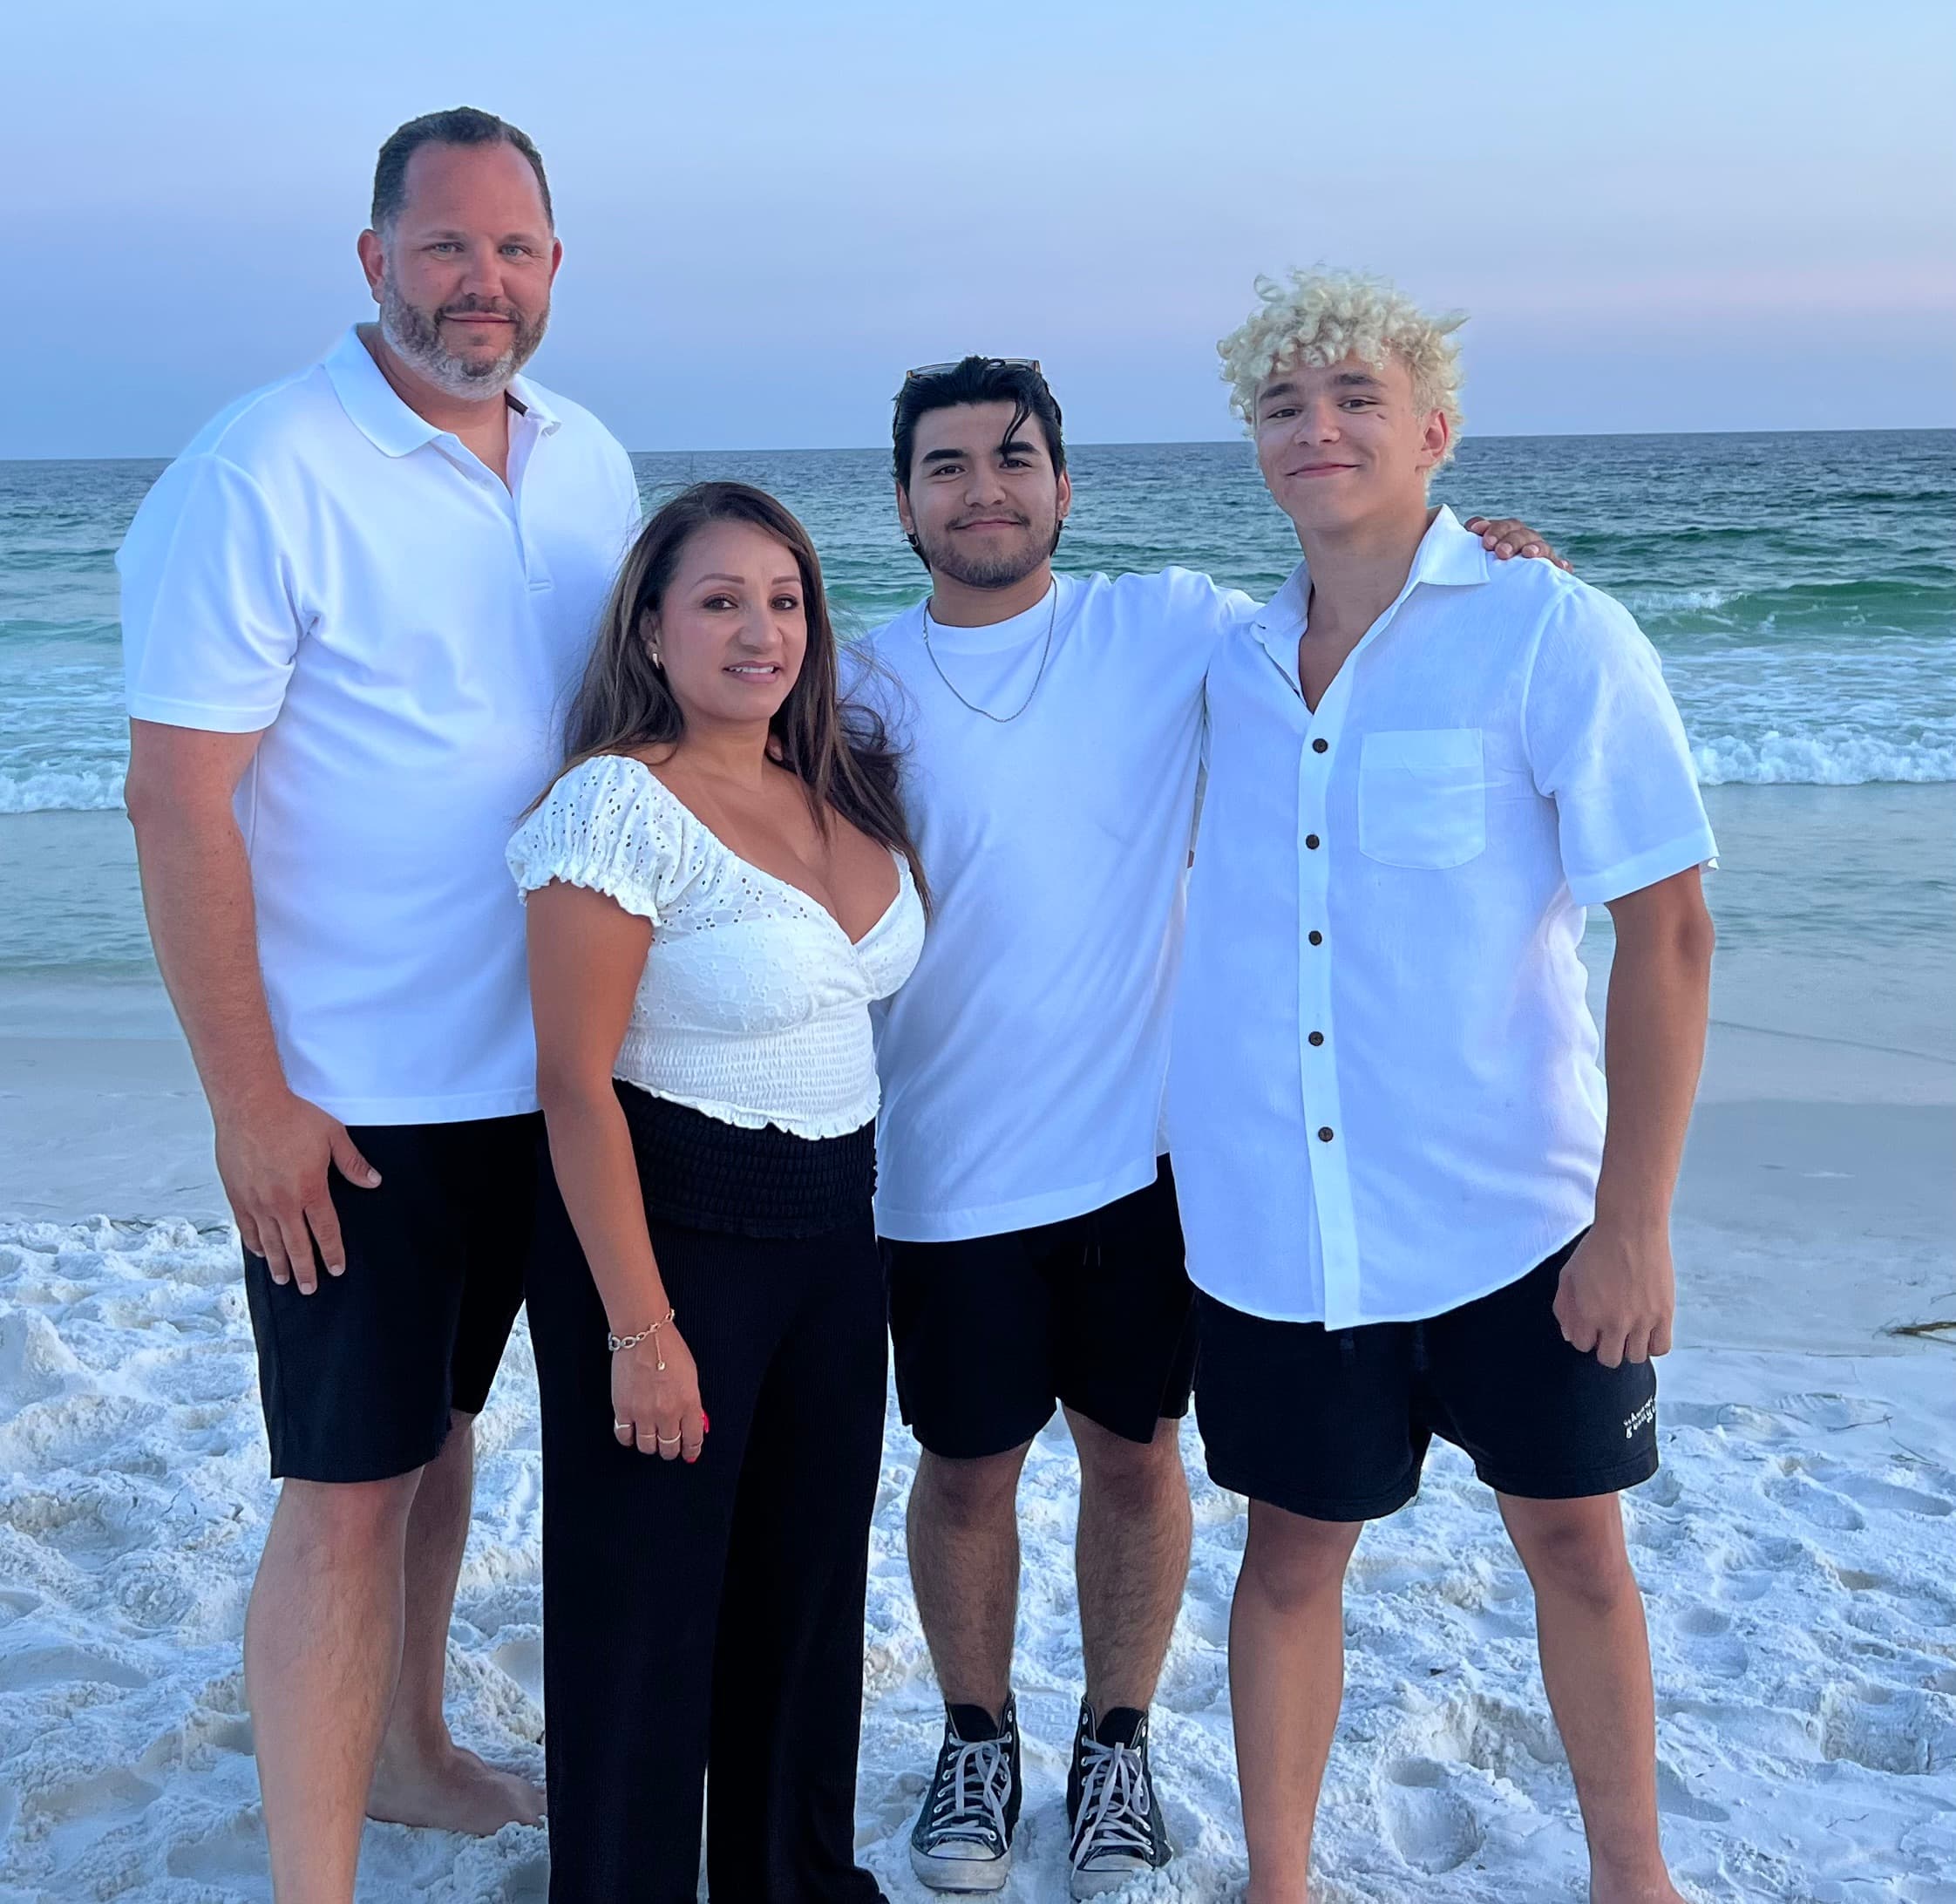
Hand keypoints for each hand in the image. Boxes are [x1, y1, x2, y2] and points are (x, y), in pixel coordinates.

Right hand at [214, 1089, 380, 1292]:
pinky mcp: (237, 1195)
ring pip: (270, 1242)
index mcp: (310, 1190)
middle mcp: (282, 1202)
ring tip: (284, 1280)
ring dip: (279, 1264)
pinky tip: (260, 1253)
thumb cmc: (292, 1116)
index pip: (325, 1231)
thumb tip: (373, 1182)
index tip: (336, 1269)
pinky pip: (246, 1228)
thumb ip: (353, 1164)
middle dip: (305, 1270)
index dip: (332, 1252)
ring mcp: (257, 1201)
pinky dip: (254, 1244)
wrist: (250, 1105)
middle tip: (310, 1289)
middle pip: (296, 1245)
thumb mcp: (333, 1136)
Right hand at [611, 1322, 706, 1462]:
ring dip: (650, 1445)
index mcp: (688, 1403)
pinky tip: (633, 1432)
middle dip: (671, 1450)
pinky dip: (629, 1438)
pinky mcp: (622, 1409)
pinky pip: (624, 1436)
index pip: (692, 1440)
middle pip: (668, 1449)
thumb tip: (692, 1422)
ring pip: (647, 1447)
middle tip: (669, 1445)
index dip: (691, 1451)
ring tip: (651, 1436)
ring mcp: (643, 1412)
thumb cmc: (669, 1349)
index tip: (689, 1453)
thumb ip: (691, 1403)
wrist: (644, 1334)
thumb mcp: (691, 1377)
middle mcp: (667, 1412)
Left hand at [1463, 516, 1572, 570]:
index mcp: (1507, 535)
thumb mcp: (1473, 560)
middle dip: (1510, 540)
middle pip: (1521, 533)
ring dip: (1535, 549)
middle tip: (1499, 551)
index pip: (1502, 526)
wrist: (1499, 598)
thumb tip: (1467, 531)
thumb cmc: (1481, 573)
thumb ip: (1467, 546)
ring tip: (1528, 555)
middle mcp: (1524, 542)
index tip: (1477, 533)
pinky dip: (1561, 566)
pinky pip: (1559, 567)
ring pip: (1540, 546)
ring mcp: (1539, 556)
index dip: (1492, 527)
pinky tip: (1561, 568)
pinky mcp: (1552, 572)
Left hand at [1552, 1223, 1674, 1367]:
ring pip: (1635, 1356)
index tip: (1592, 1322)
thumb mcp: (1568, 1275)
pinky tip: (1646, 1329)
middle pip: (1609, 1358)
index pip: (1583, 1345)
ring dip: (1629, 1346)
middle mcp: (1615, 1322)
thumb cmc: (1597, 1248)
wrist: (1631, 1228)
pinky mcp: (1664, 1313)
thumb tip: (1569, 1335)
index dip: (1586, 1335)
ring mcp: (1641, 1320)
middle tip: (1609, 1328)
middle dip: (1606, 1346)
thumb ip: (1564, 1308)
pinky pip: (1661, 1347)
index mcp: (1588, 1313)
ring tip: (1629, 1328)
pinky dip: (1652, 1344)